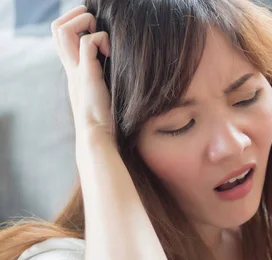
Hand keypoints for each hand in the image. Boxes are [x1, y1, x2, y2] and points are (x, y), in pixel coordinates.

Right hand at [51, 5, 112, 142]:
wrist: (98, 136)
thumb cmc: (105, 120)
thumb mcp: (104, 94)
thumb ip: (105, 79)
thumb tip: (121, 69)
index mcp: (74, 71)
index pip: (61, 38)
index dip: (73, 23)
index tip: (94, 27)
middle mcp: (71, 68)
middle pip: (56, 28)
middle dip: (74, 15)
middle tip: (95, 24)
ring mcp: (77, 70)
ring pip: (63, 29)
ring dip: (84, 22)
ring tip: (102, 37)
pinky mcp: (87, 74)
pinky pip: (87, 42)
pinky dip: (101, 39)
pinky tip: (112, 54)